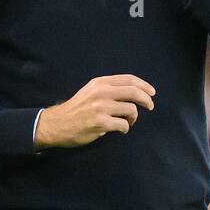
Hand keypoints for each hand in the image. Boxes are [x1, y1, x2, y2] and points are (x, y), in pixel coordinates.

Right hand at [35, 74, 154, 147]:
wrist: (57, 124)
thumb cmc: (77, 109)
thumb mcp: (91, 92)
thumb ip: (109, 90)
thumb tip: (134, 94)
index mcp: (100, 83)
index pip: (128, 79)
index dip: (144, 85)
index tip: (151, 92)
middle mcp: (101, 92)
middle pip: (134, 92)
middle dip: (146, 100)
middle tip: (150, 106)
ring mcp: (100, 108)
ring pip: (131, 110)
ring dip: (134, 118)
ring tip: (128, 122)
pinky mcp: (100, 123)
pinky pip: (123, 125)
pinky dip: (125, 128)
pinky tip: (120, 130)